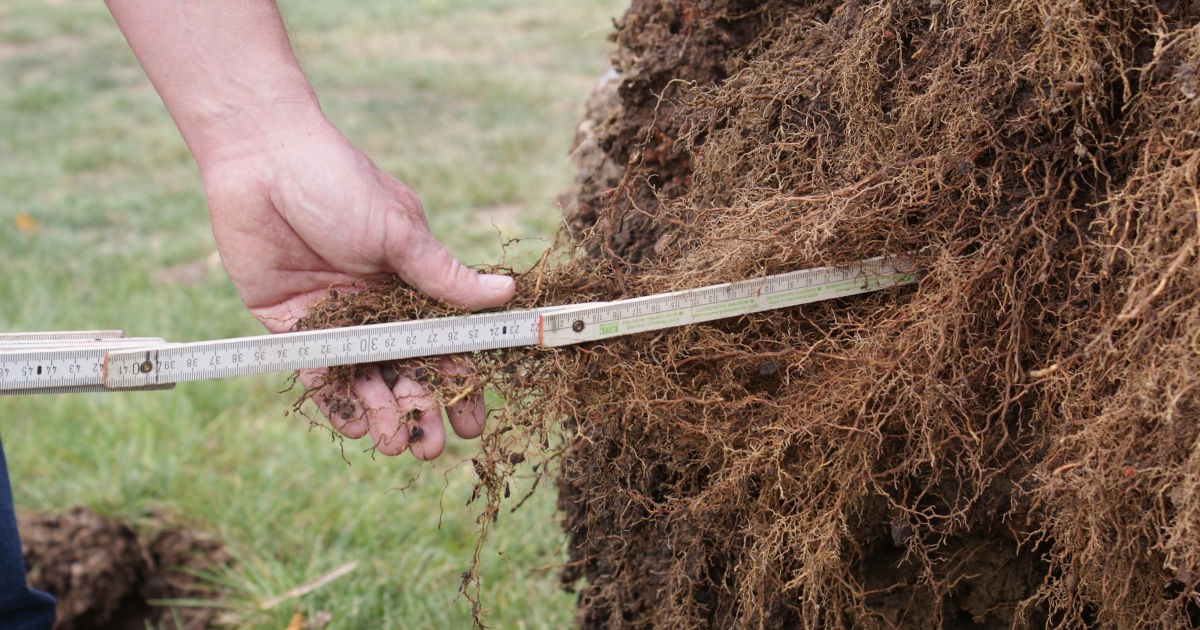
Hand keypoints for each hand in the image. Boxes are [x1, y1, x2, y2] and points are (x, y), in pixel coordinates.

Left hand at [201, 118, 514, 458]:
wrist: (262, 158)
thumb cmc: (339, 181)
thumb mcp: (399, 231)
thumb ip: (444, 276)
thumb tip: (507, 295)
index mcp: (412, 283)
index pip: (444, 344)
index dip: (460, 385)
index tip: (473, 423)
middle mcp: (377, 307)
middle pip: (405, 371)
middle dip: (420, 412)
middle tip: (429, 447)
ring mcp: (336, 317)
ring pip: (364, 378)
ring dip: (381, 413)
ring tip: (394, 443)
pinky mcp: (291, 323)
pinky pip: (315, 370)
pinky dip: (334, 399)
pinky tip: (352, 423)